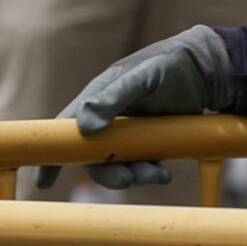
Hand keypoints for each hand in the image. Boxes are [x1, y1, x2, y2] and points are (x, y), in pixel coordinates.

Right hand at [35, 25, 234, 190]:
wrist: (205, 69)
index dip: (51, 155)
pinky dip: (150, 173)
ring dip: (135, 176)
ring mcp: (130, 132)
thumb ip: (114, 97)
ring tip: (159, 176)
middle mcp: (109, 119)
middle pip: (95, 157)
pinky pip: (143, 164)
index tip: (42, 182)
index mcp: (97, 99)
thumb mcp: (141, 77)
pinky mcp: (150, 142)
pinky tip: (165, 173)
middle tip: (127, 179)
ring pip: (121, 165)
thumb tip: (85, 125)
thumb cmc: (167, 63)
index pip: (65, 129)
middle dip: (108, 173)